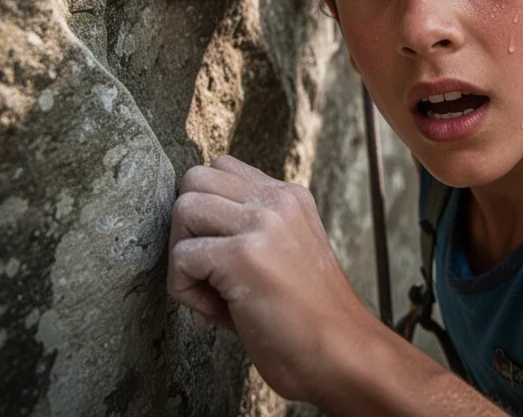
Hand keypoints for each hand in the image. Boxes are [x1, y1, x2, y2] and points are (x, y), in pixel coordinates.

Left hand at [168, 155, 374, 401]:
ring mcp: (262, 225)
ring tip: (209, 289)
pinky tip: (214, 312)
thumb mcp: (283, 253)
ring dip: (181, 253)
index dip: (207, 210)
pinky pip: (182, 256)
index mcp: (288, 197)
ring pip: (184, 207)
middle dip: (186, 226)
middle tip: (206, 270)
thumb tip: (188, 233)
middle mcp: (277, 201)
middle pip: (195, 179)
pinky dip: (184, 289)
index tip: (220, 253)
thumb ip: (245, 230)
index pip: (221, 168)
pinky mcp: (244, 256)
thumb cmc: (305, 318)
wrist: (341, 354)